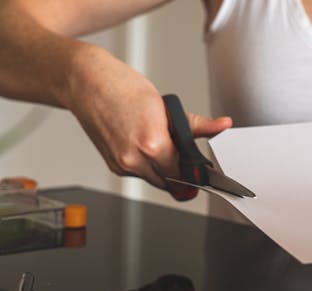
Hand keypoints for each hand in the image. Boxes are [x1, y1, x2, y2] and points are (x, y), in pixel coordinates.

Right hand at [61, 45, 231, 196]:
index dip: (195, 173)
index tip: (200, 171)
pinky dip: (147, 165)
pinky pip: (138, 174)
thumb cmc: (123, 89)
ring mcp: (122, 164)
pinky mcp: (113, 165)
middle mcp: (134, 159)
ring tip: (160, 143)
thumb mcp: (167, 107)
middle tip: (182, 155)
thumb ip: (197, 125)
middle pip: (169, 182)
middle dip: (179, 173)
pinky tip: (144, 145)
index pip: (183, 175)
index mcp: (152, 144)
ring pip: (154, 179)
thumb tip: (222, 126)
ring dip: (163, 170)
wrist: (88, 84)